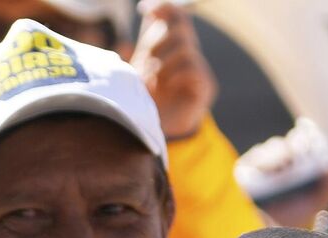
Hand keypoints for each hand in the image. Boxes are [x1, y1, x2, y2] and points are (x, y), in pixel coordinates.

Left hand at [132, 0, 215, 140]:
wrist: (155, 135)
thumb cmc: (142, 105)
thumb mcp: (132, 77)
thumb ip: (129, 59)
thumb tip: (122, 44)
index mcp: (170, 48)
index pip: (177, 17)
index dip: (165, 9)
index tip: (146, 10)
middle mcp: (187, 54)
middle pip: (181, 28)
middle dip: (158, 41)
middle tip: (144, 61)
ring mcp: (199, 69)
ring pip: (185, 48)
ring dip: (162, 63)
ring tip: (150, 81)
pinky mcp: (205, 87)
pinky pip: (192, 69)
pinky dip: (173, 76)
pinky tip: (163, 88)